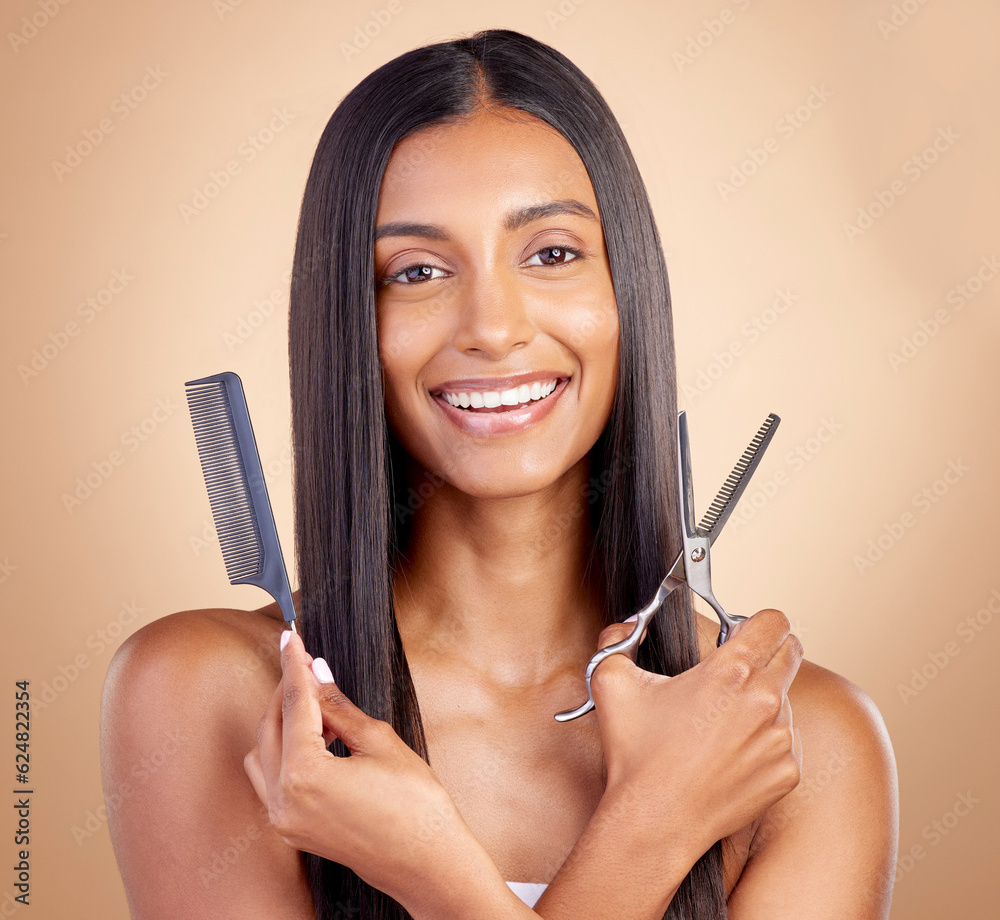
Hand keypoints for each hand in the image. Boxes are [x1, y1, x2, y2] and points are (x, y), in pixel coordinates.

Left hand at [243, 630, 471, 908]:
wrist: (427, 862)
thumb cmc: (415, 804)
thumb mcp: (380, 742)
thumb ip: (340, 707)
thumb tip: (319, 674)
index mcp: (304, 774)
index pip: (294, 703)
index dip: (293, 663)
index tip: (290, 635)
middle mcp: (283, 799)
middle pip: (271, 725)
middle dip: (288, 690)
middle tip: (309, 663)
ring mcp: (283, 819)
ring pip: (263, 751)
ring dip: (283, 722)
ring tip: (320, 705)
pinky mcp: (291, 829)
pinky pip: (269, 779)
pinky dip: (284, 751)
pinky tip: (316, 738)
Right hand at [588, 608, 803, 857]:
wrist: (654, 819)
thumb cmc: (636, 753)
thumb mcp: (613, 682)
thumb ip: (618, 639)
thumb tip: (626, 627)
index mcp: (730, 671)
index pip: (774, 621)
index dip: (759, 621)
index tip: (744, 632)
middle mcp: (764, 701)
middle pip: (790, 653)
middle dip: (767, 653)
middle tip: (737, 670)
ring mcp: (780, 739)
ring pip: (784, 701)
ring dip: (762, 703)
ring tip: (719, 725)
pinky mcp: (786, 773)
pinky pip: (785, 744)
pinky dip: (763, 743)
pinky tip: (728, 755)